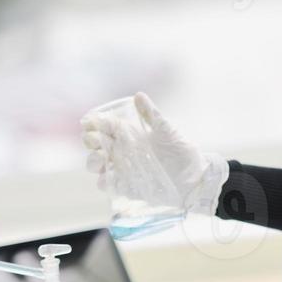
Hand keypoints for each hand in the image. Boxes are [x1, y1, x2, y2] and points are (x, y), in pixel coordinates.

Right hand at [81, 92, 228, 215]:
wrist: (194, 177)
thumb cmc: (181, 150)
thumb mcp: (167, 130)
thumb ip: (151, 114)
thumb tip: (139, 95)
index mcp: (128, 133)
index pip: (104, 125)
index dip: (93, 122)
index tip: (88, 121)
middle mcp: (121, 150)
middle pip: (95, 143)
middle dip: (89, 140)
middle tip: (94, 140)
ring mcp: (122, 168)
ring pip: (96, 164)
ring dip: (92, 160)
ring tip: (100, 159)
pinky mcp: (126, 186)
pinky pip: (108, 185)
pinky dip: (104, 181)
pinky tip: (107, 178)